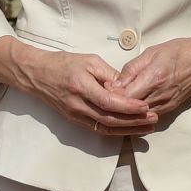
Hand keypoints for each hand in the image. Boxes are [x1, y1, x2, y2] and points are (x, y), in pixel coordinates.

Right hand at [0, 40, 156, 134]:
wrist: (37, 75)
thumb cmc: (63, 63)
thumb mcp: (89, 61)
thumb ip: (109, 75)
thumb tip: (127, 87)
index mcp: (81, 86)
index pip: (108, 102)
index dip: (128, 107)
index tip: (145, 107)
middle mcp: (78, 104)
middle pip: (110, 119)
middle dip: (134, 121)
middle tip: (153, 119)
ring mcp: (75, 115)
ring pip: (105, 127)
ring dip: (128, 129)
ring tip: (147, 127)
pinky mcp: (75, 119)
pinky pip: (98, 128)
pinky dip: (115, 130)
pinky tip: (129, 129)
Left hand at [112, 34, 190, 117]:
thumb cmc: (180, 51)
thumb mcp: (152, 52)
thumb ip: (132, 69)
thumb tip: (115, 82)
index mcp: (153, 78)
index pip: (125, 95)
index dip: (111, 95)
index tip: (103, 89)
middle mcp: (159, 94)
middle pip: (130, 109)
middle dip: (115, 106)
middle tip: (104, 99)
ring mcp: (165, 104)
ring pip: (138, 116)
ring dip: (126, 112)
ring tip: (114, 105)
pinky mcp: (170, 108)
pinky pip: (149, 115)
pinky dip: (138, 114)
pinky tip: (130, 108)